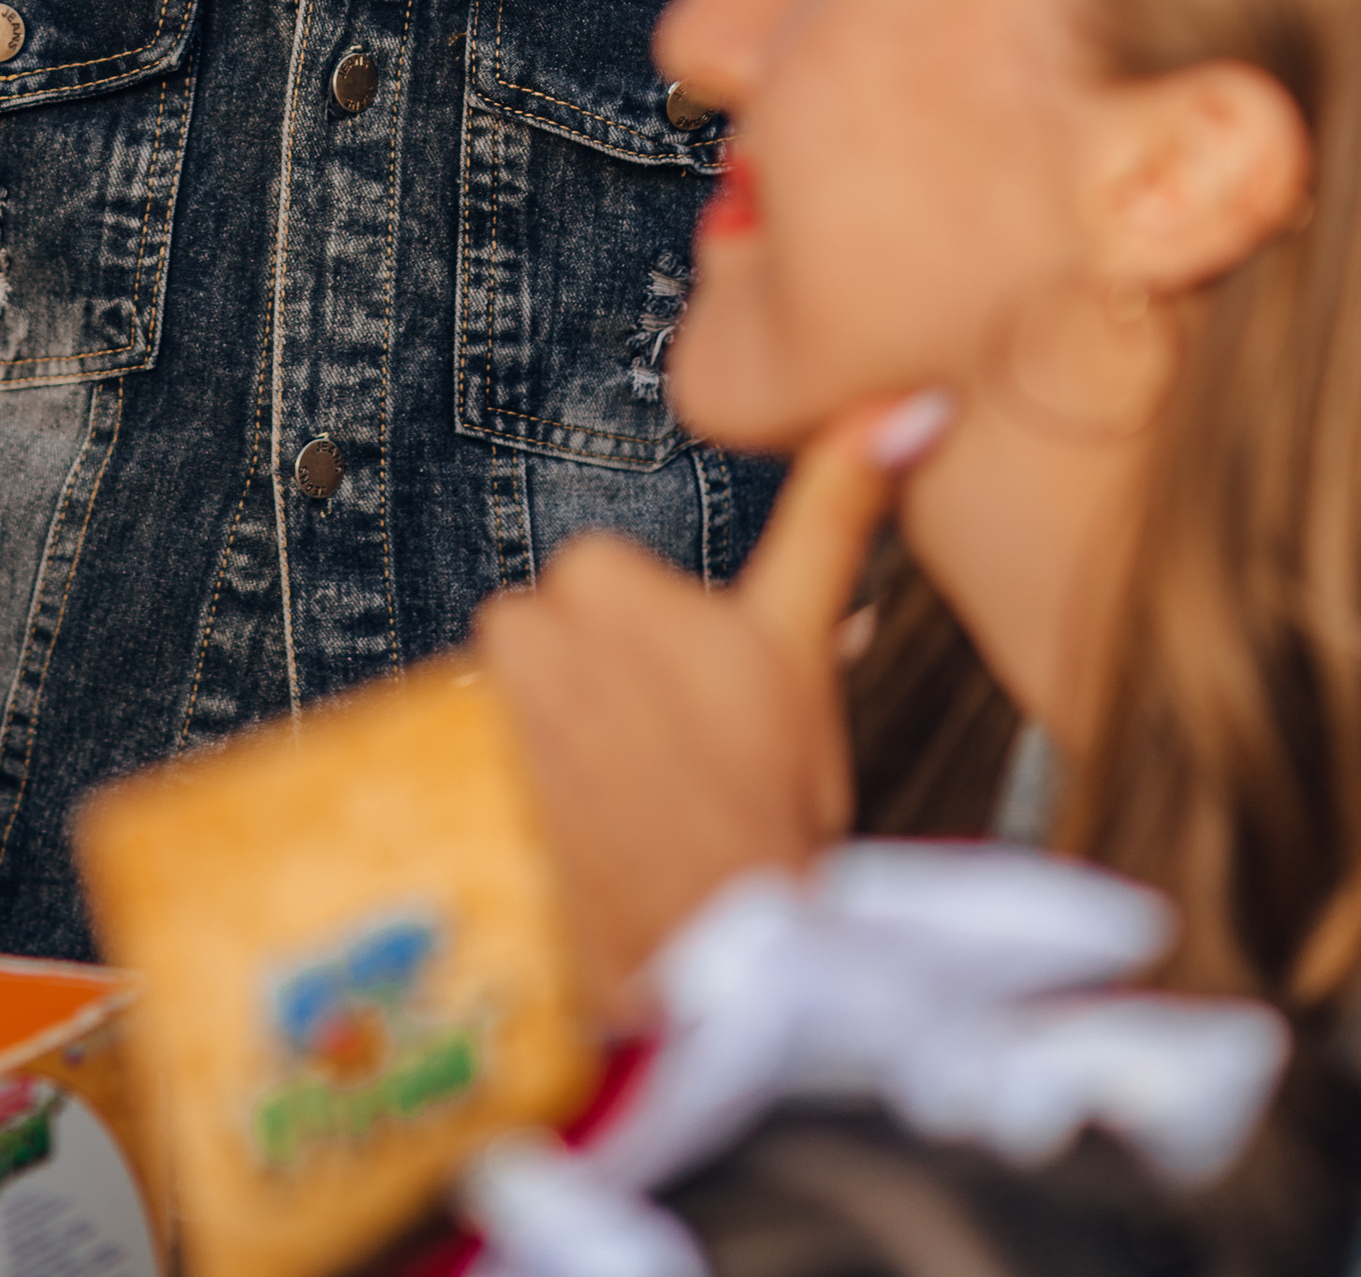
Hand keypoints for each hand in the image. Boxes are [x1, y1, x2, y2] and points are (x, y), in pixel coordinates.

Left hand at [476, 394, 947, 1018]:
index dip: (664, 655)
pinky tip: (574, 839)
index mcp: (597, 571)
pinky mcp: (454, 788)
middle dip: (609, 695)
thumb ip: (838, 508)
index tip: (698, 708)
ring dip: (565, 746)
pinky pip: (477, 767)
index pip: (613, 589)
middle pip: (562, 645)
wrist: (719, 956)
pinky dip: (518, 796)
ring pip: (525, 704)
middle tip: (674, 763)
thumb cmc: (767, 805)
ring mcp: (478, 712)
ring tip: (630, 810)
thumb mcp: (802, 644)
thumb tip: (906, 404)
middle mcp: (518, 624)